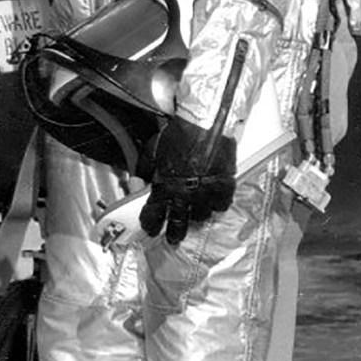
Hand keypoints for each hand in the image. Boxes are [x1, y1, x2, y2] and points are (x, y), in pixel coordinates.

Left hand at [139, 116, 237, 245]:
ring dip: (196, 215)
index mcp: (164, 186)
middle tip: (174, 238)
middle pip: (178, 224)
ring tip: (194, 211)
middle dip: (174, 233)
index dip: (151, 225)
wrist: (205, 122)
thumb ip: (142, 172)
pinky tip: (213, 200)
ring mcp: (206, 192)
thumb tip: (135, 187)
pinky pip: (221, 206)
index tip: (151, 228)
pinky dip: (216, 205)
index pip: (153, 215)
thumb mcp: (151, 150)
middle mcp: (185, 194)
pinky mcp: (224, 186)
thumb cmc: (177, 135)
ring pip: (201, 216)